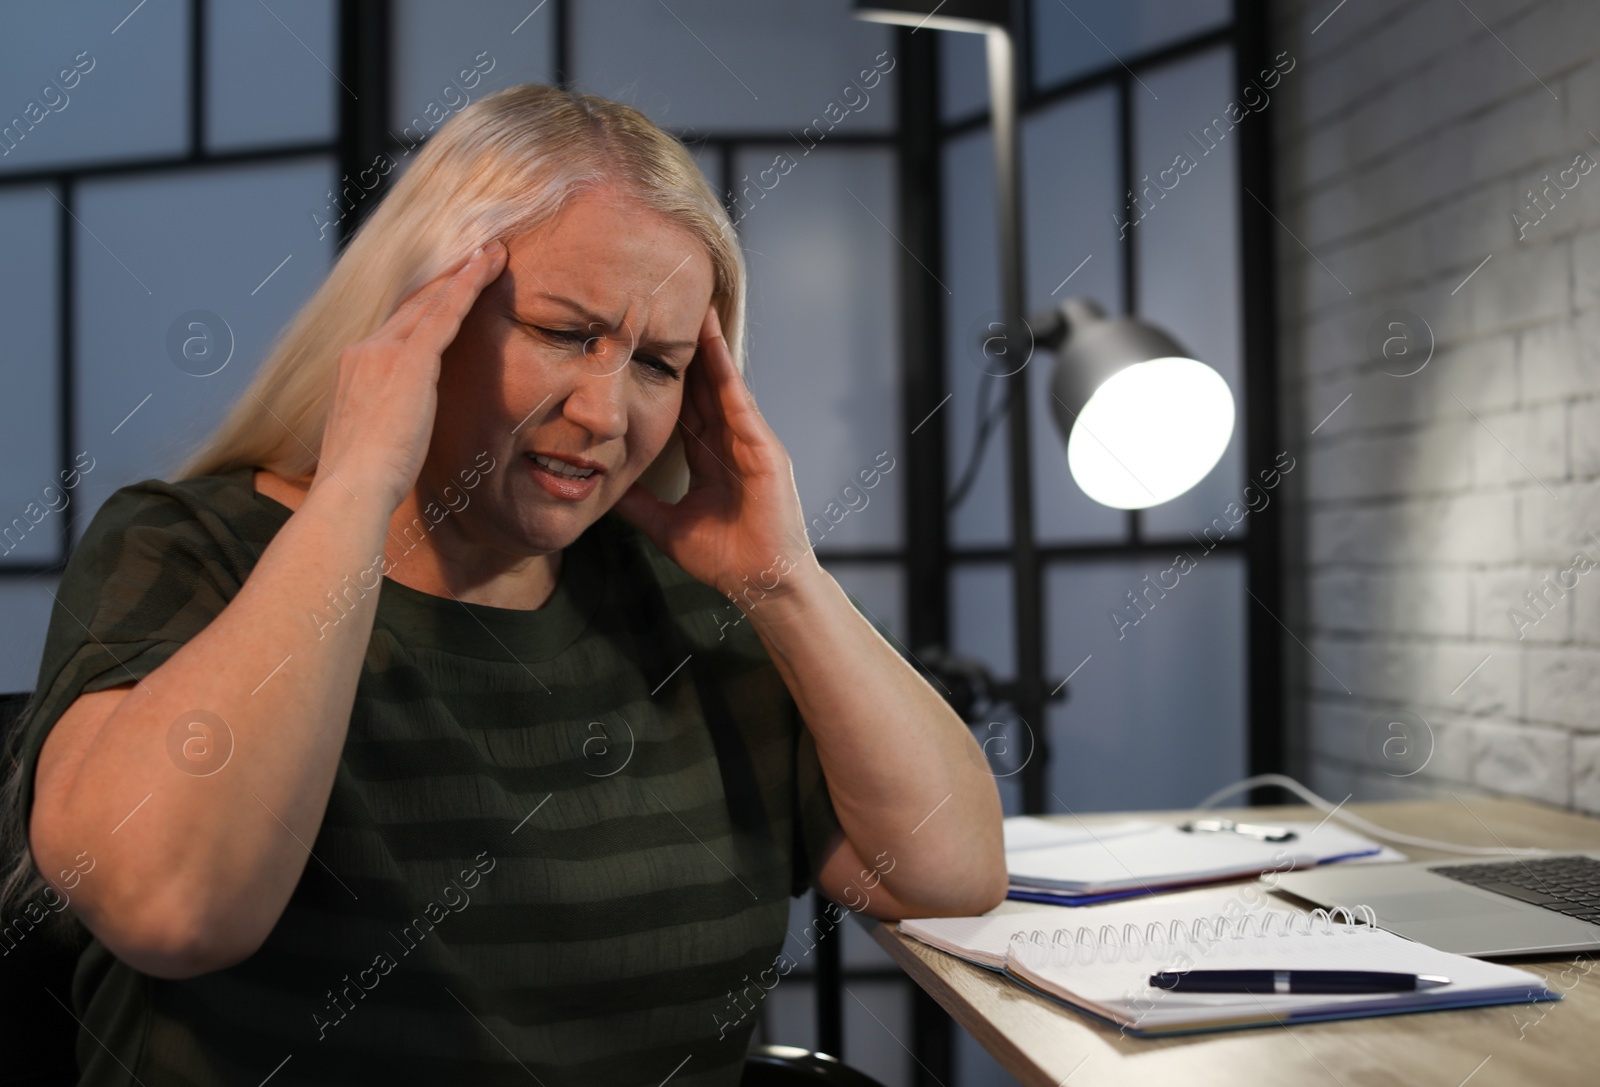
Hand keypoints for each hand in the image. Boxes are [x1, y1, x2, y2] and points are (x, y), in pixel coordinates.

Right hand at [315, 241, 508, 511]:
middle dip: (446, 281)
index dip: (424, 306)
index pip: (395, 328)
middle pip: (413, 306)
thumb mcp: (372, 439)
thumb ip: (387, 418)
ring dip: (464, 274)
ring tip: (492, 253)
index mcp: (354, 369)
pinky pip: (446, 312)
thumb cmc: (364, 479)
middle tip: (477, 256)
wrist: (352, 487)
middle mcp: (364, 350)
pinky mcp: (410, 360)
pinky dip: (468, 285)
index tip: (444, 292)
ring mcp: (384, 352)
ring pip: (431, 302)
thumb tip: (401, 425)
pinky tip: (488, 266)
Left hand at [614, 305, 818, 605]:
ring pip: (723, 384)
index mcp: (710, 460)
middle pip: (704, 388)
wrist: (761, 584)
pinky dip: (726, 370)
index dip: (667, 378)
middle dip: (687, 351)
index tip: (643, 348)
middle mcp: (731, 444)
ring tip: (692, 307)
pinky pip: (740, 401)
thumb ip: (640, 506)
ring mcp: (750, 443)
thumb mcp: (667, 526)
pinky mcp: (764, 448)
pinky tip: (712, 341)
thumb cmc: (726, 559)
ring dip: (707, 346)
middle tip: (665, 310)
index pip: (686, 409)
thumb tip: (604, 487)